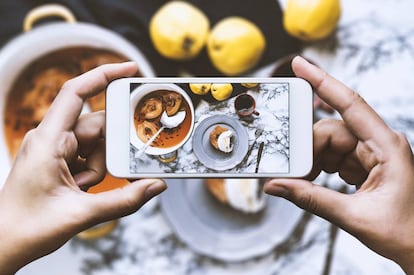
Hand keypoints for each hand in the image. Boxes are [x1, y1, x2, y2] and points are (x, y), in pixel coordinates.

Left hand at [0, 63, 166, 274]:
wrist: (5, 244)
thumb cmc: (26, 226)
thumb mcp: (80, 213)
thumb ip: (123, 200)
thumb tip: (155, 185)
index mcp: (48, 140)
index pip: (76, 92)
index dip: (104, 75)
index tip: (131, 69)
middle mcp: (52, 139)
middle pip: (97, 126)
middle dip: (112, 148)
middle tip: (124, 165)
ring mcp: (57, 150)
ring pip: (96, 145)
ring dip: (102, 167)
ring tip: (88, 190)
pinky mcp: (61, 162)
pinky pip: (90, 157)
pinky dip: (97, 172)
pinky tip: (87, 190)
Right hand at [264, 56, 413, 272]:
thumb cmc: (405, 232)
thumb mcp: (354, 216)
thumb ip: (312, 199)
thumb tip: (278, 186)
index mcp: (386, 146)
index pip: (350, 104)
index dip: (323, 81)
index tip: (300, 64)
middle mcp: (379, 143)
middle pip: (331, 129)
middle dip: (309, 149)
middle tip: (293, 171)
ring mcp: (371, 153)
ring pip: (329, 143)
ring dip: (314, 161)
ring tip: (306, 182)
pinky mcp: (364, 164)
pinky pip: (334, 156)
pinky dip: (320, 167)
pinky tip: (317, 181)